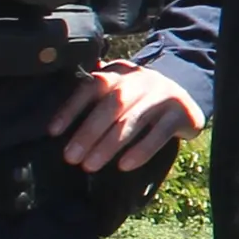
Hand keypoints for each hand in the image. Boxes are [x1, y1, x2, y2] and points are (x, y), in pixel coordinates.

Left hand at [52, 62, 203, 171]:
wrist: (184, 100)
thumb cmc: (139, 102)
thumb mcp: (119, 92)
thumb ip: (94, 99)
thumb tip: (55, 125)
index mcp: (120, 73)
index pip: (92, 86)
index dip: (71, 108)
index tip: (53, 131)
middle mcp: (141, 79)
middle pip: (112, 104)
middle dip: (88, 133)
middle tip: (71, 157)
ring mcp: (163, 94)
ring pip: (132, 120)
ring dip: (109, 145)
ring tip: (91, 166)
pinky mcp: (181, 112)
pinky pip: (159, 134)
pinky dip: (140, 151)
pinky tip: (124, 165)